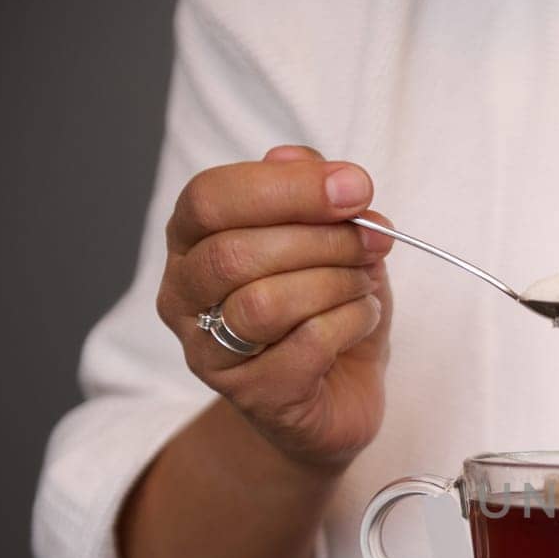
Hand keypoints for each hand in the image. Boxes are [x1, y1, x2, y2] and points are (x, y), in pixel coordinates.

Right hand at [156, 145, 395, 472]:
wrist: (338, 399)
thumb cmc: (326, 311)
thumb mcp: (330, 240)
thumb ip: (314, 195)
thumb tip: (298, 157)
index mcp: (192, 242)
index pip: (210, 199)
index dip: (286, 187)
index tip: (355, 186)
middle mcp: (184, 296)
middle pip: (234, 253)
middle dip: (322, 240)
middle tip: (374, 241)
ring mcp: (209, 353)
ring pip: (264, 303)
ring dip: (334, 284)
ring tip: (363, 284)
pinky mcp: (252, 396)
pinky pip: (305, 346)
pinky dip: (350, 323)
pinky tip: (361, 319)